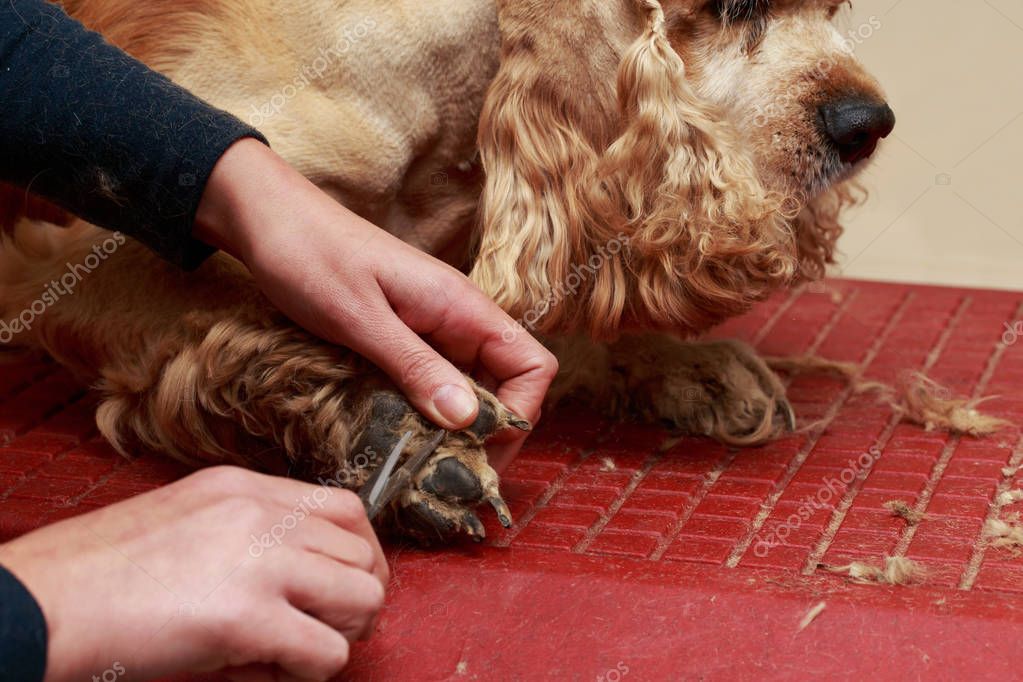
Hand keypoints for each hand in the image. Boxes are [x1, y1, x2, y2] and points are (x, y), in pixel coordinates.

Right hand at [0, 467, 387, 681]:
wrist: (40, 603)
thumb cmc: (99, 574)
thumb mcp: (185, 518)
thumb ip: (248, 531)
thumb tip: (304, 573)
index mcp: (243, 488)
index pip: (346, 509)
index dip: (359, 555)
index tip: (341, 588)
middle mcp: (260, 514)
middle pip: (364, 554)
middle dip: (354, 600)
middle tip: (319, 629)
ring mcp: (260, 562)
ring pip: (362, 598)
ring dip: (337, 634)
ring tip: (290, 651)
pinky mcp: (248, 618)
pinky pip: (329, 651)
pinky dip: (308, 672)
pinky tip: (263, 672)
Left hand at [195, 139, 557, 469]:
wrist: (267, 221)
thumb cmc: (310, 257)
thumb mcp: (361, 319)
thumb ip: (416, 367)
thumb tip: (469, 420)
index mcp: (461, 307)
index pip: (532, 365)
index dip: (521, 413)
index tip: (480, 452)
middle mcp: (457, 319)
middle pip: (505, 386)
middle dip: (486, 434)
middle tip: (445, 475)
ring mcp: (431, 329)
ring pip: (468, 390)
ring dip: (453, 429)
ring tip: (420, 465)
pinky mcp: (404, 338)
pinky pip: (432, 383)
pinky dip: (424, 414)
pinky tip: (397, 437)